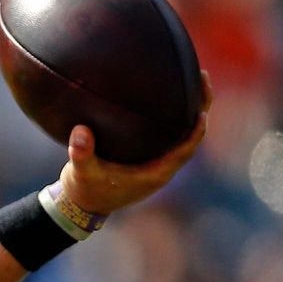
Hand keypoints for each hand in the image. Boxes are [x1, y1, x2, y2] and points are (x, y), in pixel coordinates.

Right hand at [59, 71, 211, 215]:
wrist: (83, 203)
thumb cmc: (85, 190)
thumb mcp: (80, 173)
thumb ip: (81, 154)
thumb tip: (80, 130)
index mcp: (154, 174)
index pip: (184, 151)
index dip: (196, 132)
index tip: (202, 111)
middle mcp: (162, 168)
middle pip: (191, 137)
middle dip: (200, 109)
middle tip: (202, 78)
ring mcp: (158, 162)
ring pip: (185, 135)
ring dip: (192, 111)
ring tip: (194, 81)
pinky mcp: (151, 158)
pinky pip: (173, 136)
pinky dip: (179, 118)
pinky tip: (175, 97)